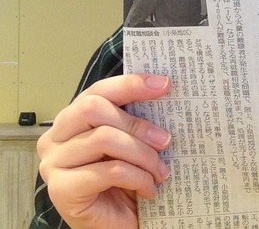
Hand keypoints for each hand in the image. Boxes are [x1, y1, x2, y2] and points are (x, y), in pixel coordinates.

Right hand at [37, 74, 171, 228]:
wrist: (117, 224)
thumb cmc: (123, 181)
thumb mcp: (130, 142)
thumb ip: (134, 118)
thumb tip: (162, 88)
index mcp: (71, 119)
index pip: (98, 90)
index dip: (131, 84)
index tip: (164, 84)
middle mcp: (54, 138)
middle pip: (94, 108)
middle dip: (137, 124)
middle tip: (165, 140)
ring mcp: (53, 164)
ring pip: (104, 138)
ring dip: (142, 155)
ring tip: (160, 170)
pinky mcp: (61, 189)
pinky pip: (109, 170)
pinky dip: (137, 177)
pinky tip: (149, 188)